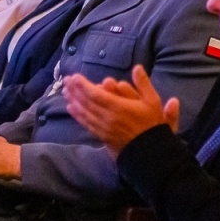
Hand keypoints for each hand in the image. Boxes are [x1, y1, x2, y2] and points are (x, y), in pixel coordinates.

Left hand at [63, 65, 180, 155]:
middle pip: (86, 102)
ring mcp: (103, 128)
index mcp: (119, 107)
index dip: (83, 85)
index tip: (75, 77)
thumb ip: (144, 84)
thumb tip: (137, 67)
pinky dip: (77, 115)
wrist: (150, 153)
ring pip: (84, 113)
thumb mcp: (154, 102)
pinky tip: (71, 109)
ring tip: (65, 92)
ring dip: (73, 101)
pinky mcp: (102, 136)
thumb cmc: (152, 125)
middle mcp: (107, 117)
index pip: (96, 94)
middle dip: (75, 90)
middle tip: (66, 80)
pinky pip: (87, 124)